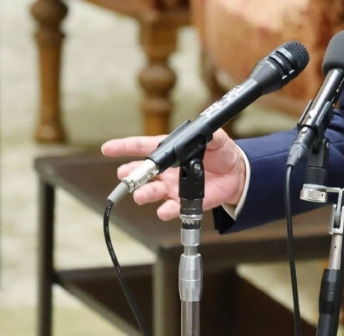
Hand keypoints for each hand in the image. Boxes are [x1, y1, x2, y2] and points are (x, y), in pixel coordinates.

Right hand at [101, 129, 246, 220]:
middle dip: (130, 173)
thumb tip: (207, 132)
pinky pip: (171, 208)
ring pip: (151, 191)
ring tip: (139, 195)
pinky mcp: (183, 201)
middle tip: (124, 175)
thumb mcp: (218, 140)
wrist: (236, 174)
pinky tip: (164, 211)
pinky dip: (166, 211)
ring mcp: (172, 186)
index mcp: (171, 151)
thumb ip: (211, 135)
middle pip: (142, 171)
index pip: (145, 147)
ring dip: (143, 193)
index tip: (108, 148)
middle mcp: (166, 170)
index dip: (125, 147)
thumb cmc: (221, 153)